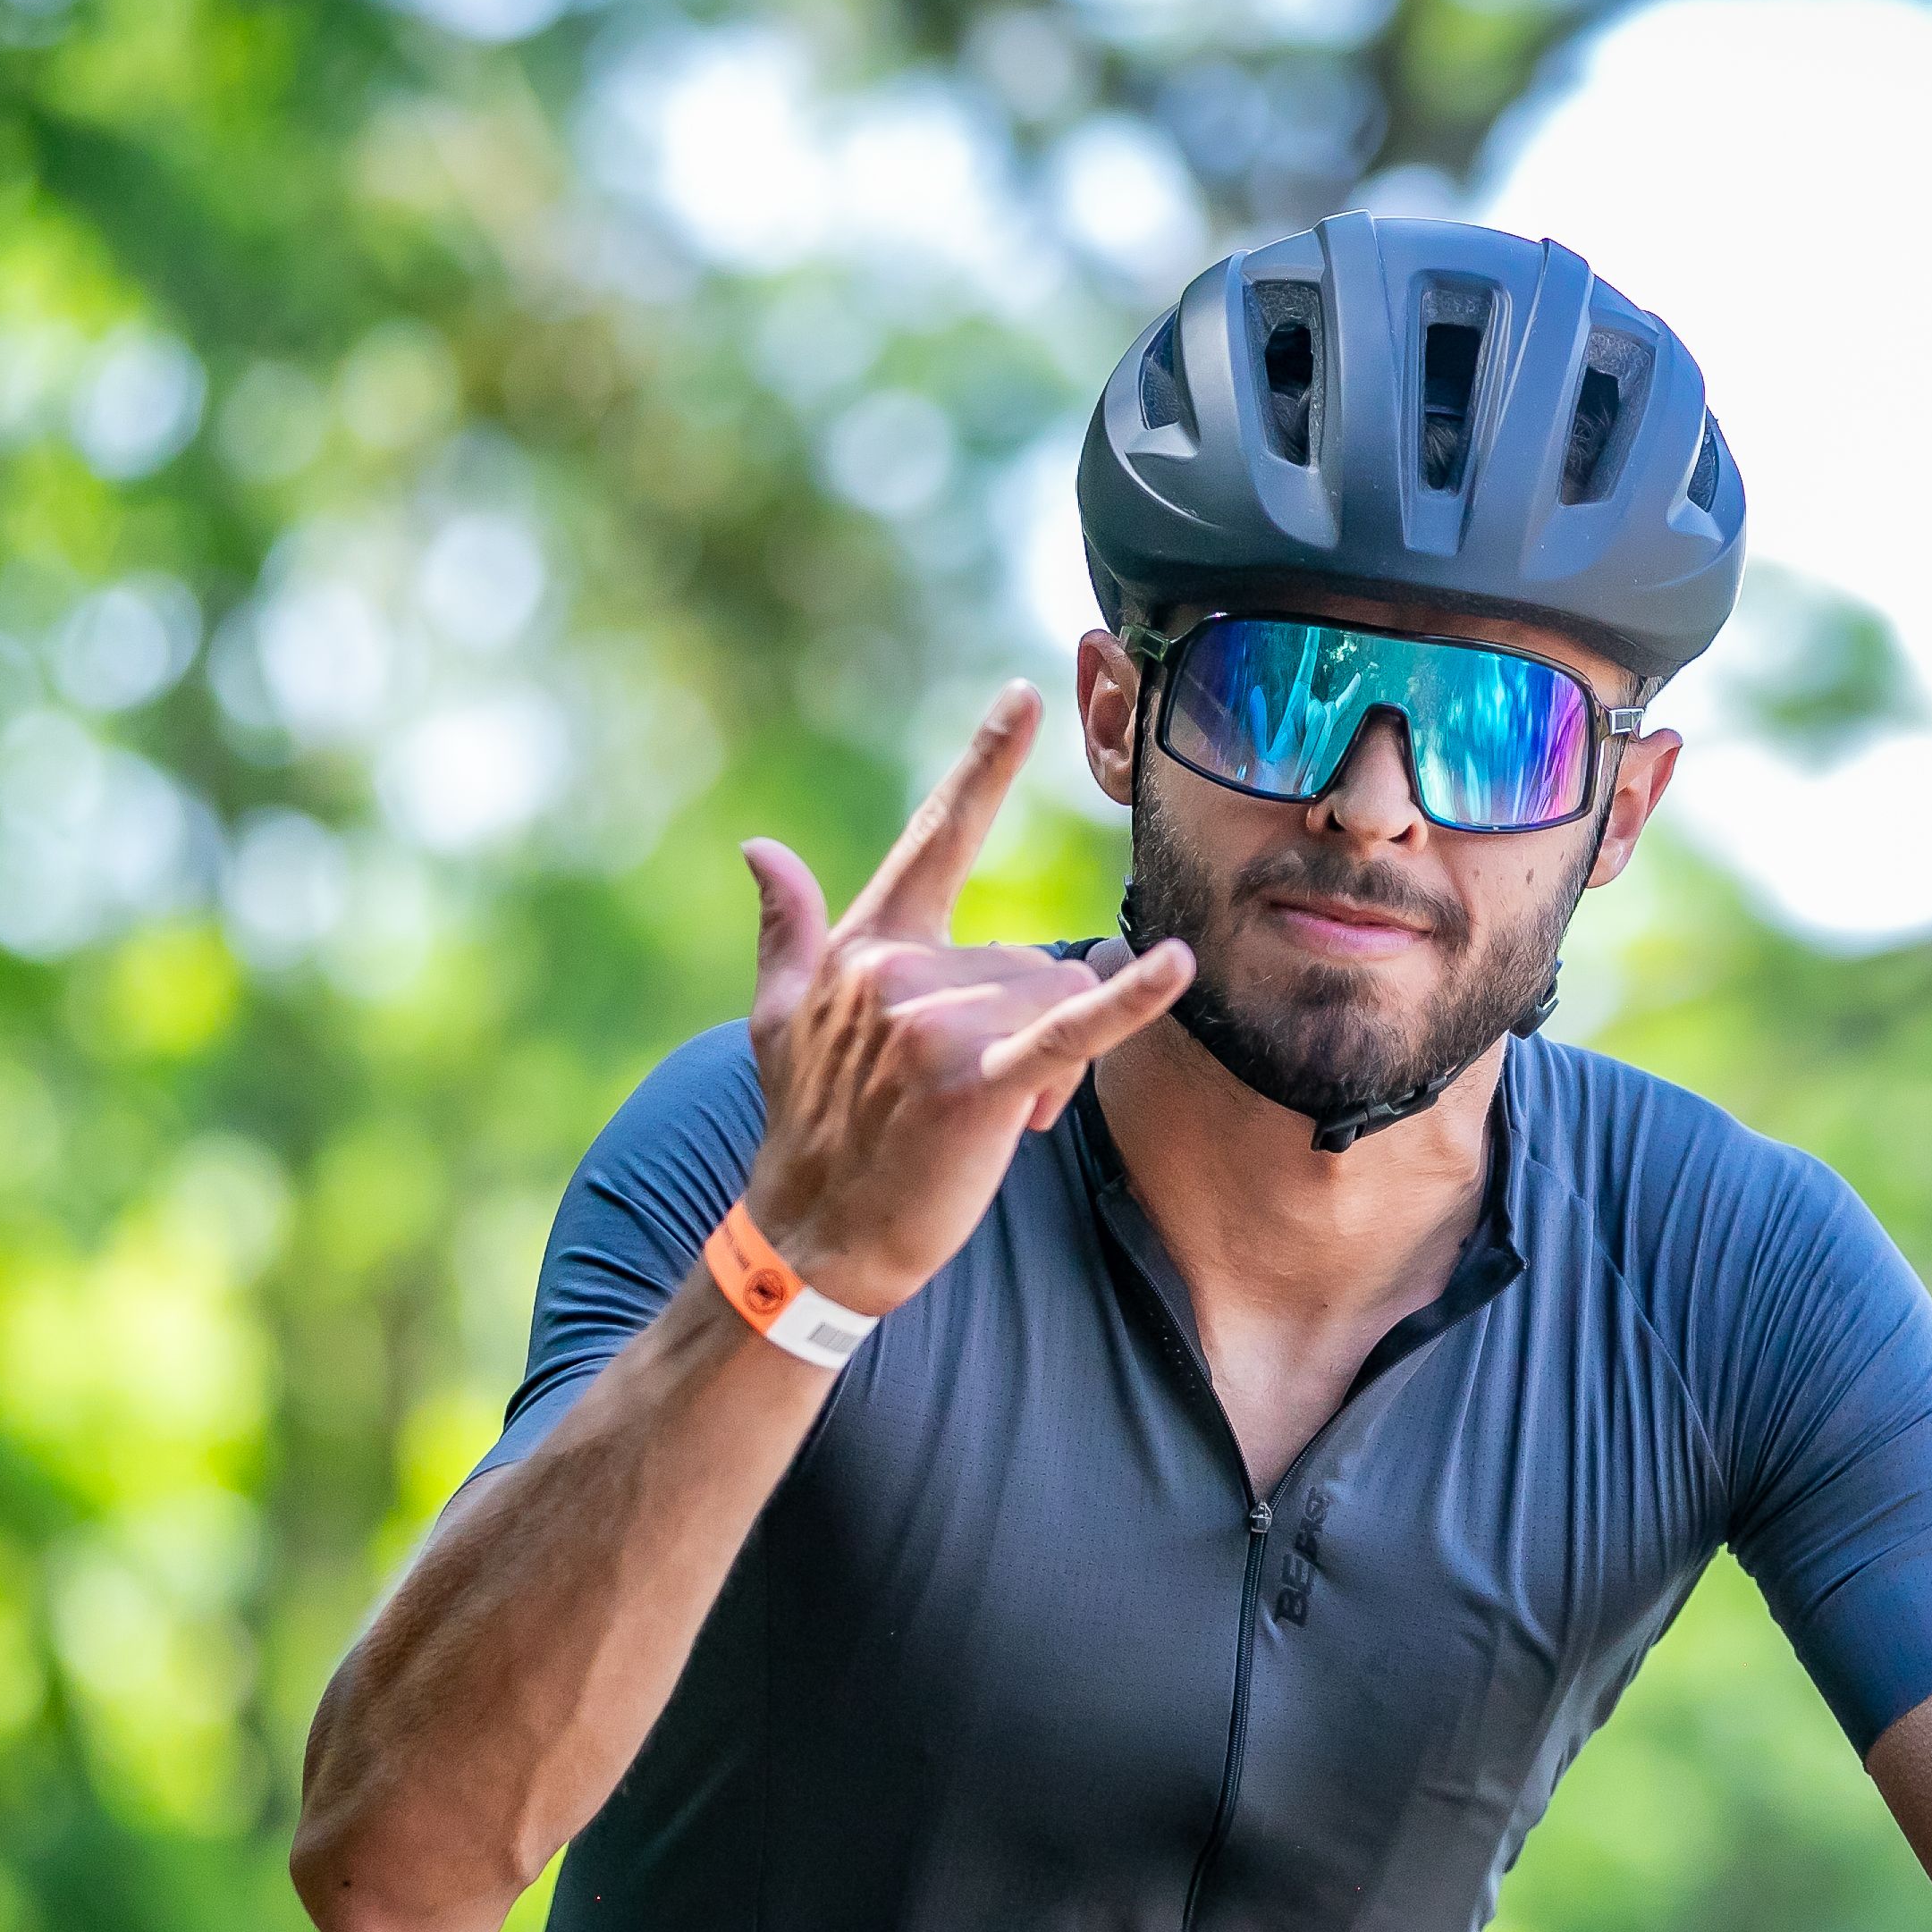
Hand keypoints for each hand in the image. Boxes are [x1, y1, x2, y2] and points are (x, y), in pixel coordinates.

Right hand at [738, 681, 1191, 1315]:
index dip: (983, 765)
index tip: (1025, 696)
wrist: (813, 1235)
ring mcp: (937, 1024)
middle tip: (976, 1097)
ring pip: (1053, 1002)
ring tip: (992, 1120)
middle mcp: (900, 969)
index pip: (936, 835)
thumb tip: (758, 847)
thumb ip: (787, 927)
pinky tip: (1173, 966)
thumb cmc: (811, 1127)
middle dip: (1026, 1031)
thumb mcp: (781, 1018)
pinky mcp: (978, 1081)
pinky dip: (1126, 1002)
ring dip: (1047, 1068)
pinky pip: (1071, 1027)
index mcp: (868, 945)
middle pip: (1030, 959)